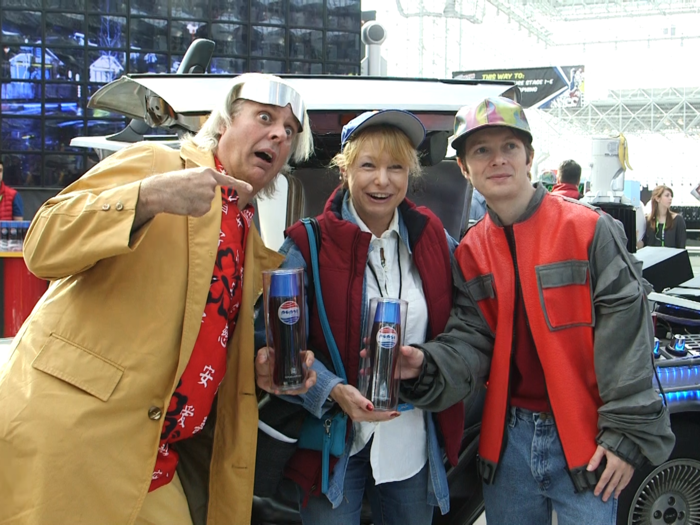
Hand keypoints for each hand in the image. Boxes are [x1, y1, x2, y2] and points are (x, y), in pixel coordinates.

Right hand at [135, 167, 252, 226]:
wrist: (159, 191)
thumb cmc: (172, 182)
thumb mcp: (191, 175)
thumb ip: (204, 181)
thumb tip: (210, 191)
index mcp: (208, 173)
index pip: (228, 180)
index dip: (240, 185)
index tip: (250, 188)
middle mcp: (211, 184)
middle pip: (212, 195)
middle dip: (201, 196)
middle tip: (186, 192)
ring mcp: (208, 197)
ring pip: (207, 204)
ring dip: (196, 203)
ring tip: (184, 197)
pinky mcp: (203, 208)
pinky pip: (201, 211)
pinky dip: (193, 210)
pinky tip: (184, 204)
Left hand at [255, 348, 316, 395]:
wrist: (260, 374)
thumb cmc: (266, 361)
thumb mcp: (263, 353)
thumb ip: (263, 354)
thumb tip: (262, 359)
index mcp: (296, 357)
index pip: (308, 355)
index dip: (310, 358)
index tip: (308, 363)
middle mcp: (299, 368)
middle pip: (312, 373)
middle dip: (312, 379)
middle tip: (307, 383)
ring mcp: (296, 379)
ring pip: (306, 385)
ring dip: (301, 389)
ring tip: (290, 391)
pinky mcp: (291, 388)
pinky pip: (294, 391)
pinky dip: (288, 393)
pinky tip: (278, 391)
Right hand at [329, 383, 399, 421]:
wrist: (336, 392)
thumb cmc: (345, 392)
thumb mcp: (354, 395)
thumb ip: (363, 402)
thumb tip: (372, 408)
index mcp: (359, 414)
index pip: (375, 416)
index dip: (386, 415)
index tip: (395, 413)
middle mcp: (359, 418)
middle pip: (376, 419)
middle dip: (387, 417)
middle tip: (397, 414)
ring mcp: (359, 417)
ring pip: (374, 418)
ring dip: (384, 417)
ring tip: (393, 414)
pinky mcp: (359, 414)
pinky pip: (371, 416)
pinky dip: (379, 415)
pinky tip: (383, 412)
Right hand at [358, 345, 423, 379]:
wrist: (420, 370)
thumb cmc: (417, 357)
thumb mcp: (415, 352)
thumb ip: (410, 350)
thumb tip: (403, 348)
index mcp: (393, 347)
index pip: (381, 341)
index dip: (373, 339)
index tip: (366, 339)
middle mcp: (388, 354)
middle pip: (375, 352)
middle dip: (368, 352)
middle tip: (363, 353)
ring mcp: (387, 363)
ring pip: (375, 362)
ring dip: (368, 364)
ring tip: (362, 369)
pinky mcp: (388, 372)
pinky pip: (378, 372)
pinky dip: (371, 373)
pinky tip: (365, 374)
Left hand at [588, 445, 634, 500]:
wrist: (629, 437)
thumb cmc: (614, 441)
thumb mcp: (602, 448)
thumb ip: (595, 459)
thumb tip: (589, 469)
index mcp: (613, 464)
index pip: (605, 478)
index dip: (600, 487)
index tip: (596, 493)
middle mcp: (621, 468)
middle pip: (614, 483)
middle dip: (608, 492)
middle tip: (604, 499)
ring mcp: (628, 469)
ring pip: (622, 483)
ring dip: (617, 491)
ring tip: (613, 497)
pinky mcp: (632, 468)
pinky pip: (628, 480)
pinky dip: (624, 485)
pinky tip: (622, 488)